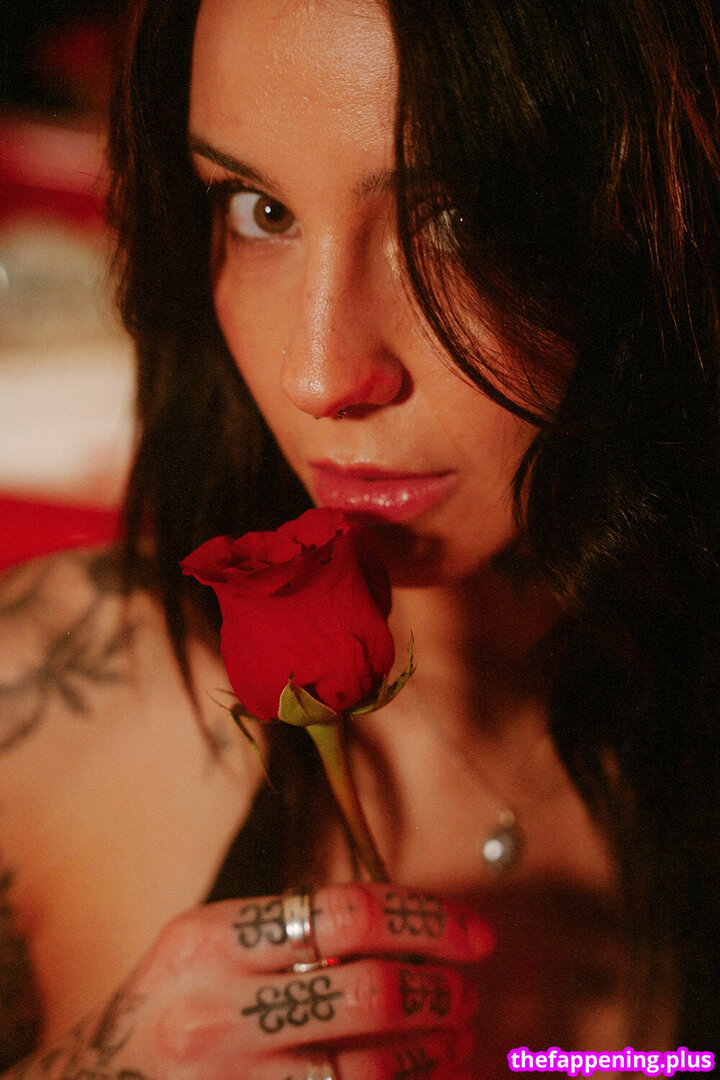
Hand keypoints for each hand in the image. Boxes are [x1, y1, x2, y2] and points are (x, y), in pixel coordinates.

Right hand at [13, 883, 492, 1078]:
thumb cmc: (174, 1002)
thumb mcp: (210, 945)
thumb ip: (292, 932)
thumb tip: (408, 929)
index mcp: (211, 940)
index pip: (346, 912)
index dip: (427, 919)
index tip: (474, 933)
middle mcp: (214, 1013)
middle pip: (367, 991)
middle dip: (437, 990)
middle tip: (465, 990)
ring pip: (367, 1069)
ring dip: (430, 1051)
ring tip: (454, 1036)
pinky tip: (422, 1075)